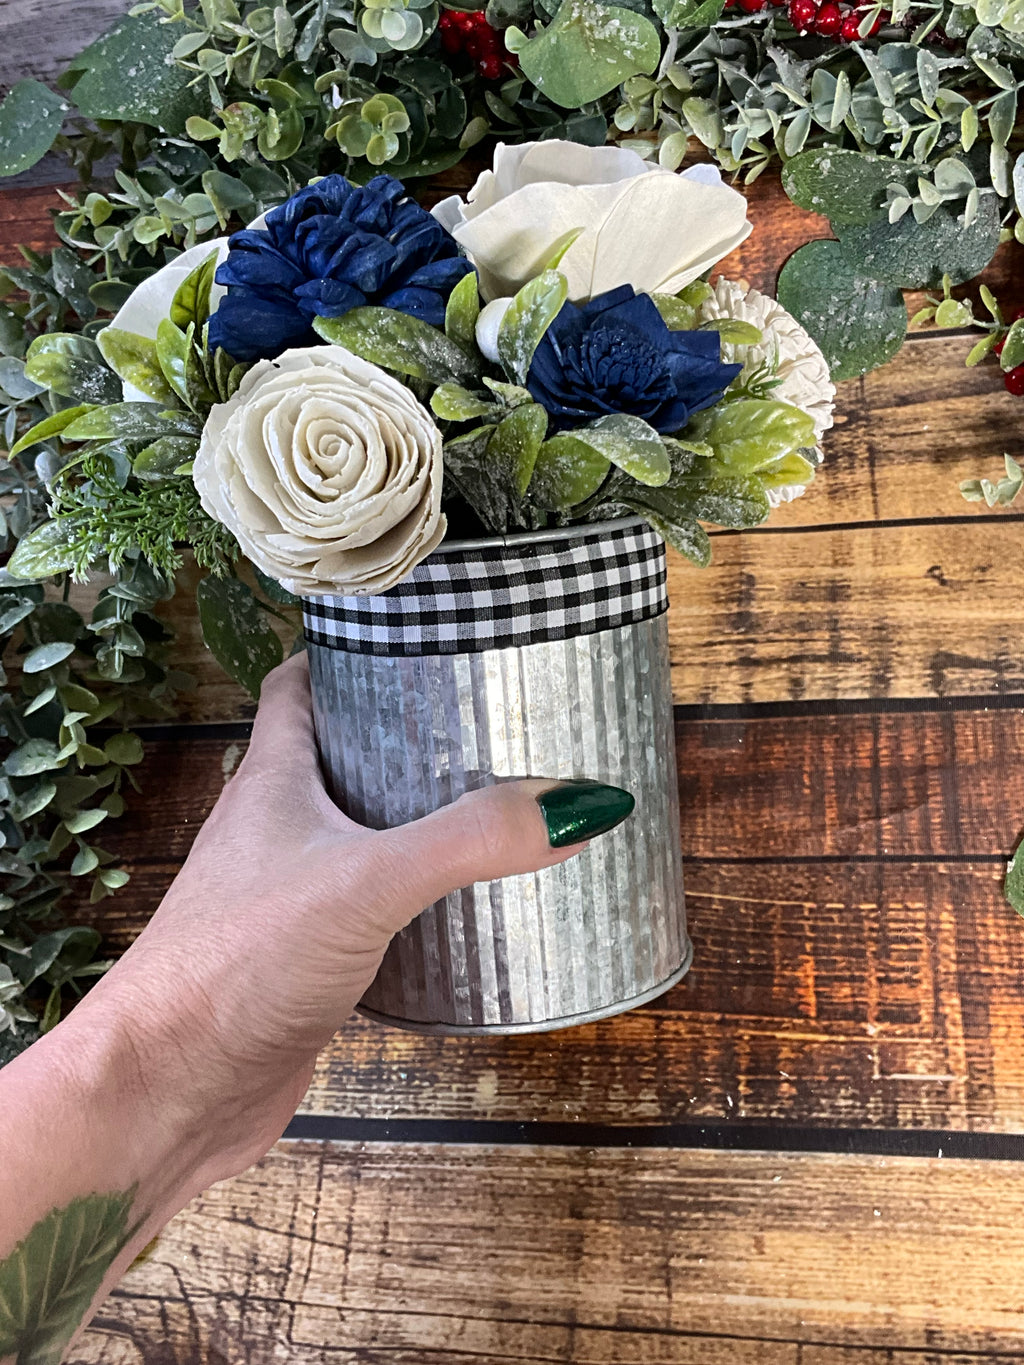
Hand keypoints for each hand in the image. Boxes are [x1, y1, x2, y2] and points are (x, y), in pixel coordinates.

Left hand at [81, 653, 633, 1181]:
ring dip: (412, 820)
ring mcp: (285, 896)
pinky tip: (461, 909)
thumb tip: (579, 801)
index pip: (299, 686)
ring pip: (354, 835)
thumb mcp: (367, 882)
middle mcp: (273, 829)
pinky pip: (365, 908)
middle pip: (336, 757)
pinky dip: (410, 899)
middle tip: (482, 721)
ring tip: (491, 805)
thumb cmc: (232, 967)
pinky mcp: (303, 960)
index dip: (348, 652)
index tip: (414, 636)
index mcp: (272, 780)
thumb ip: (470, 838)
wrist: (164, 1091)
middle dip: (403, 736)